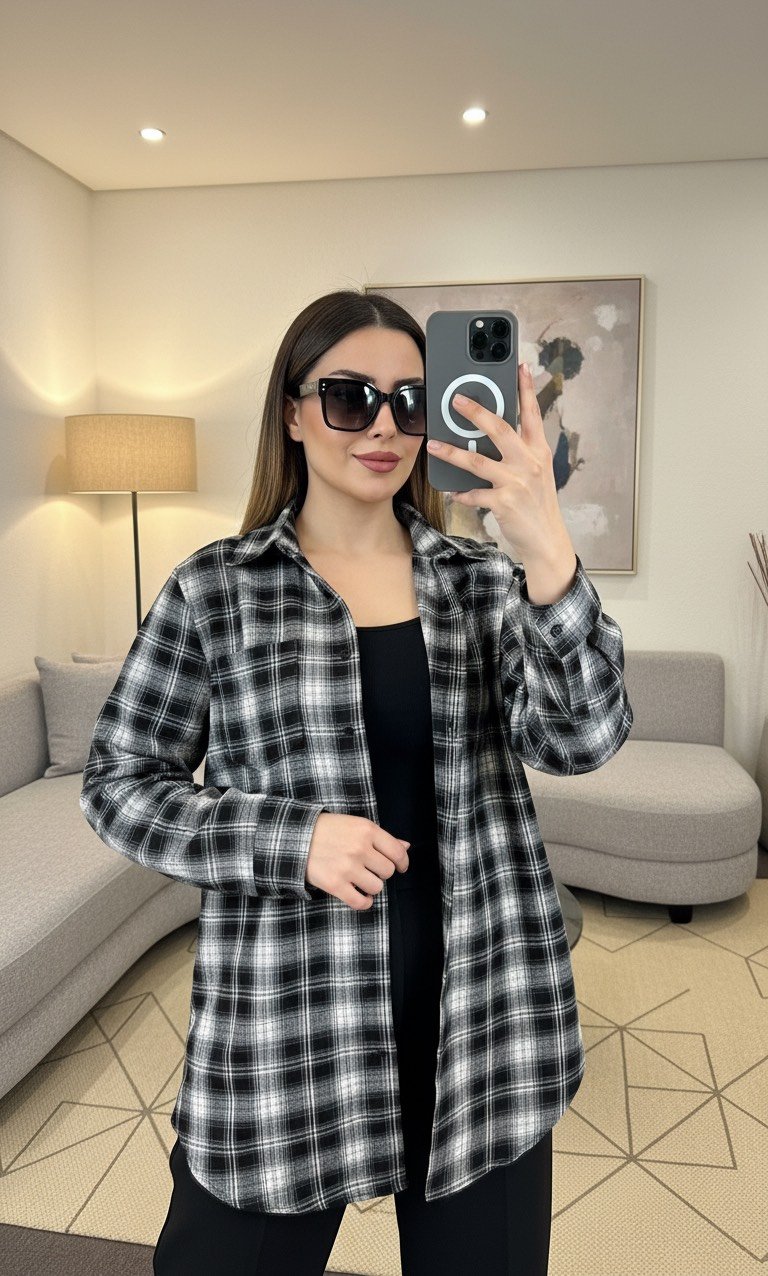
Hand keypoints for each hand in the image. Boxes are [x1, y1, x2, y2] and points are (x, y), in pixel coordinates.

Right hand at [305, 812, 409, 909]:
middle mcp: (360, 848)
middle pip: (387, 871)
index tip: (400, 867)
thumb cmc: (328, 830)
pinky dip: (364, 902)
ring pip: (377, 887)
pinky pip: (361, 902)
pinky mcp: (335, 885)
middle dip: (381, 872)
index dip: (402, 863)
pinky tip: (360, 896)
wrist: (296, 838)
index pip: (398, 852)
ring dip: (371, 886)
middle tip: (369, 869)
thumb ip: (382, 837)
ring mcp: (347, 867)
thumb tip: (406, 846)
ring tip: (360, 880)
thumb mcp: (356, 825)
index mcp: (367, 830)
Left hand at [426, 361, 573, 564]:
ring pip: (477, 461)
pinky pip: (474, 494)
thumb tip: (489, 437)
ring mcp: (517, 482)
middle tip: (456, 399)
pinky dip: (461, 494)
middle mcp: (529, 463)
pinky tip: (452, 492)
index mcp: (539, 451)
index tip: (520, 366)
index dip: (526, 389)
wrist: (547, 541)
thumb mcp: (536, 473)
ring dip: (451, 453)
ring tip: (433, 445)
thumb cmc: (538, 505)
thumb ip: (519, 453)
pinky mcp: (504, 502)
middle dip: (475, 412)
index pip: (533, 414)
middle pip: (499, 429)